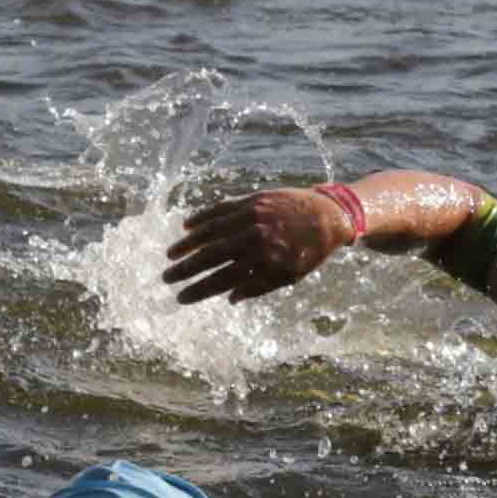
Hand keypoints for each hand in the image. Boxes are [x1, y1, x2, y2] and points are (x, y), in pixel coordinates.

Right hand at [162, 188, 355, 304]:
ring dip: (187, 244)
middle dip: (185, 269)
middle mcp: (254, 239)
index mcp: (263, 262)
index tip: (181, 297)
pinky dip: (203, 217)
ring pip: (210, 231)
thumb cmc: (309, 252)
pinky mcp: (252, 200)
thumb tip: (229, 298)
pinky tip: (187, 226)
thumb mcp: (288, 277)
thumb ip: (258, 287)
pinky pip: (221, 208)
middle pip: (210, 256)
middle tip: (166, 278)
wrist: (330, 215)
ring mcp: (251, 216)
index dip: (199, 290)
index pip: (221, 280)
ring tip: (171, 254)